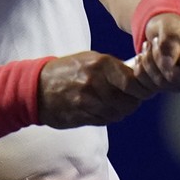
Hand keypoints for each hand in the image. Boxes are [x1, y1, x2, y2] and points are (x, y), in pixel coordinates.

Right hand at [37, 51, 156, 128]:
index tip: (142, 88)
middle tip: (131, 98)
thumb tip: (135, 75)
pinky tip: (103, 109)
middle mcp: (96, 82)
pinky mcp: (82, 116)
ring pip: (118, 113)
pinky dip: (109, 117)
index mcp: (100, 64)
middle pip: (129, 100)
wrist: (37, 87)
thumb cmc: (66, 70)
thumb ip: (112, 67)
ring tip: (116, 104)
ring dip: (121, 110)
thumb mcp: (89, 59)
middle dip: (133, 101)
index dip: (141, 87)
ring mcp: (88, 101)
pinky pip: (105, 120)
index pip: (132, 81)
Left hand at [132, 13, 179, 91]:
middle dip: (159, 58)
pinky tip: (142, 57)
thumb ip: (170, 40)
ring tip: (148, 45)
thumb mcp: (169, 25)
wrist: (159, 33)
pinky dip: (141, 70)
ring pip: (163, 83)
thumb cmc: (170, 26)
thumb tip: (169, 62)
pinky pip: (150, 87)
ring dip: (148, 62)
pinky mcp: (170, 88)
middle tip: (154, 42)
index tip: (173, 46)